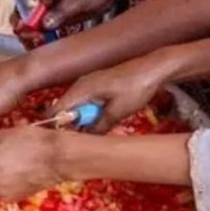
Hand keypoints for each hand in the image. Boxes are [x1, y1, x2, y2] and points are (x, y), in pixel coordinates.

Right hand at [10, 0, 124, 47]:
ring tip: (42, 45)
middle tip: (37, 42)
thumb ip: (61, 11)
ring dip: (34, 37)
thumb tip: (43, 24)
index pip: (24, 4)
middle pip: (25, 17)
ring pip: (34, 26)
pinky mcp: (59, 18)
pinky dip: (44, 39)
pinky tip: (48, 45)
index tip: (30, 33)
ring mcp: (51, 9)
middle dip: (27, 31)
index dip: (23, 20)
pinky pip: (46, 30)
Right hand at [53, 53, 172, 133]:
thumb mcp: (117, 113)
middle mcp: (80, 84)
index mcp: (81, 89)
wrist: (154, 68)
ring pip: (77, 106)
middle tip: (80, 141)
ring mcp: (89, 83)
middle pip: (65, 109)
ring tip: (92, 134)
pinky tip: (101, 121)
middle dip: (70, 126)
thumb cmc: (136, 88)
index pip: (56, 110)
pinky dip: (91, 113)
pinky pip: (86, 101)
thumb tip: (84, 141)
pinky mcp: (98, 84)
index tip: (62, 142)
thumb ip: (98, 127)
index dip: (55, 127)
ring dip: (83, 120)